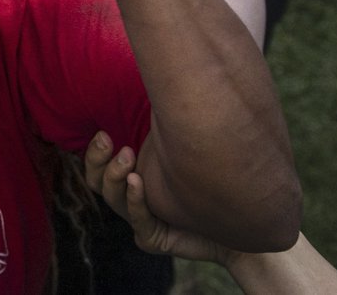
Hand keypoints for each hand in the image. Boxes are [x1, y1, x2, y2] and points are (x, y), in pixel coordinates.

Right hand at [83, 130, 228, 265]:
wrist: (241, 223)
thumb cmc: (212, 180)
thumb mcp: (182, 150)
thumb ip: (166, 128)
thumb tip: (158, 97)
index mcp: (132, 176)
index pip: (100, 165)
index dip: (95, 152)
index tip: (103, 133)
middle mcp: (132, 198)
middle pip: (97, 182)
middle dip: (97, 160)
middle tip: (106, 139)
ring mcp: (140, 220)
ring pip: (113, 199)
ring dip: (115, 175)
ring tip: (127, 155)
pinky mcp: (153, 239)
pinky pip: (139, 219)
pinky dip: (135, 199)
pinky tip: (137, 181)